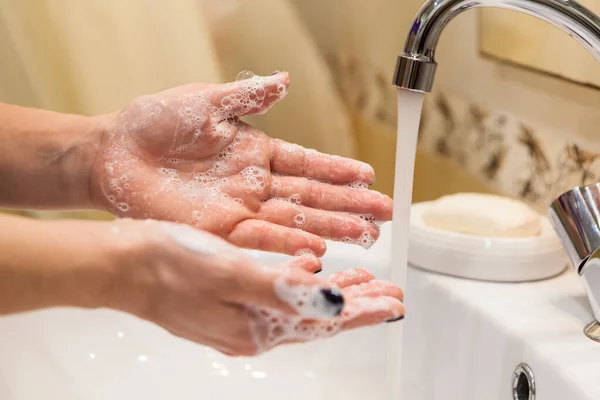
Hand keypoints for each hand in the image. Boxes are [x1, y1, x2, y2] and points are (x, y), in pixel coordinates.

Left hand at [90, 72, 391, 255]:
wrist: (114, 154)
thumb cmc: (156, 123)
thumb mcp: (207, 102)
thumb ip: (248, 98)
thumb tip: (284, 81)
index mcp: (257, 152)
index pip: (308, 163)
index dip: (339, 171)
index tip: (370, 177)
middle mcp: (256, 184)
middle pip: (312, 196)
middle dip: (349, 205)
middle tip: (384, 213)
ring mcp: (241, 209)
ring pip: (296, 220)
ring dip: (332, 228)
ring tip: (367, 234)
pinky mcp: (221, 231)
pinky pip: (263, 238)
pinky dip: (291, 244)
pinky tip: (320, 250)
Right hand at [110, 219, 403, 355]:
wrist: (123, 266)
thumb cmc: (168, 265)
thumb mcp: (230, 274)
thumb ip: (282, 292)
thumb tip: (331, 305)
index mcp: (255, 326)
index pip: (324, 322)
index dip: (364, 311)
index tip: (394, 304)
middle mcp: (251, 327)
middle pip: (317, 318)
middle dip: (358, 304)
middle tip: (390, 295)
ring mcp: (239, 315)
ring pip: (302, 306)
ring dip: (334, 294)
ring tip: (364, 284)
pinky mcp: (228, 300)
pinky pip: (280, 296)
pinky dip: (304, 284)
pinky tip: (311, 271)